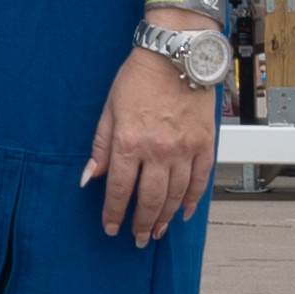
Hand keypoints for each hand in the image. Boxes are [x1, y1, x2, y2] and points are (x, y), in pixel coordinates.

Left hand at [86, 49, 213, 243]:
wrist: (176, 55)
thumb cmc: (140, 77)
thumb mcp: (109, 109)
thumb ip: (100, 146)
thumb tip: (89, 177)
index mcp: (130, 141)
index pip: (120, 189)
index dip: (114, 212)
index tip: (111, 227)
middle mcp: (158, 150)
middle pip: (151, 199)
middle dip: (141, 223)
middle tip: (137, 238)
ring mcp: (185, 149)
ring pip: (177, 195)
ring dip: (166, 217)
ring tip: (157, 231)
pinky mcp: (205, 144)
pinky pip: (201, 180)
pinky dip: (194, 199)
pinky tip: (186, 212)